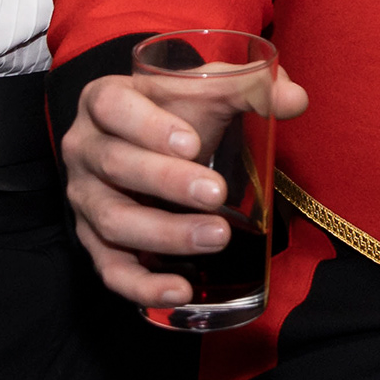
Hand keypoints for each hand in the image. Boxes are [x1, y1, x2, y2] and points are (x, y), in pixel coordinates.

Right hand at [63, 68, 313, 308]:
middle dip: (167, 182)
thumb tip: (295, 100)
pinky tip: (180, 291)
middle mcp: (84, 149)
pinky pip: (110, 269)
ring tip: (218, 237)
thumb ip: (250, 88)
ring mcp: (84, 199)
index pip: (112, 107)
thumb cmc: (178, 113)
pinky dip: (142, 285)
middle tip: (218, 193)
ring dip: (165, 233)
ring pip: (112, 220)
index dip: (148, 126)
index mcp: (102, 100)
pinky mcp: (93, 241)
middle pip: (114, 165)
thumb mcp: (208, 91)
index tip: (194, 144)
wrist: (147, 144)